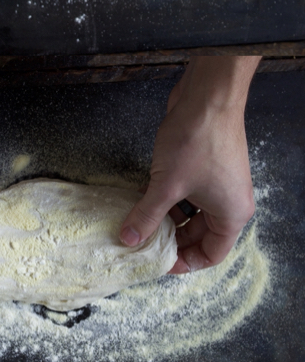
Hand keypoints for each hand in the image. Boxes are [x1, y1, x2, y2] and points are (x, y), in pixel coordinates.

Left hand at [120, 58, 257, 272]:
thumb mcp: (167, 185)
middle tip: (140, 242)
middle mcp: (228, 202)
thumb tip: (128, 239)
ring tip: (137, 220)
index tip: (157, 262)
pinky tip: (141, 197)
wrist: (206, 99)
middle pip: (198, 234)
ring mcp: (216, 184)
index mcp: (231, 215)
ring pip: (188, 213)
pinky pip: (184, 193)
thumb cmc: (197, 142)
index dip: (185, 262)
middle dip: (170, 238)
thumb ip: (147, 215)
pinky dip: (165, 197)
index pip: (211, 254)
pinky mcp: (203, 167)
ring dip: (164, 217)